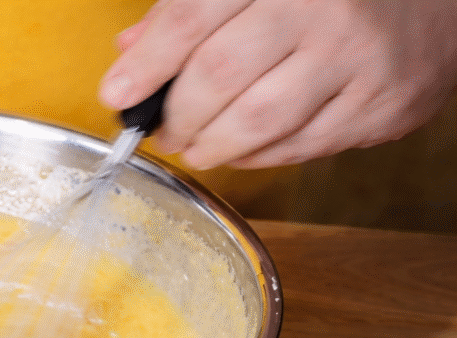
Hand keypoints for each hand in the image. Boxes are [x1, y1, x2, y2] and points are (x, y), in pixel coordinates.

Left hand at [99, 0, 456, 169]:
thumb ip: (191, 12)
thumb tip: (130, 53)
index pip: (192, 21)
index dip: (147, 66)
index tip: (118, 95)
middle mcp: (323, 12)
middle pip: (218, 78)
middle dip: (178, 115)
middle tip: (164, 129)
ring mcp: (358, 61)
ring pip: (258, 124)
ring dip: (211, 146)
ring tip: (197, 145)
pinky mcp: (384, 105)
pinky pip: (301, 148)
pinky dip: (258, 157)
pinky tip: (244, 147)